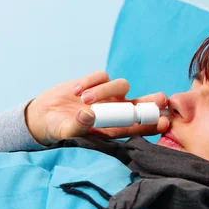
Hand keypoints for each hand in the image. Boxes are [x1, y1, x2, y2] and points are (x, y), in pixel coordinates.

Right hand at [25, 71, 169, 144]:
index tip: (164, 122)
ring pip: (121, 86)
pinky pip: (102, 76)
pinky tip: (76, 91)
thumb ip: (77, 126)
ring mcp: (105, 95)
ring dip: (105, 91)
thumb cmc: (59, 130)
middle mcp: (113, 111)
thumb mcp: (66, 132)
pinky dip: (91, 81)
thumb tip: (88, 114)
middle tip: (161, 99)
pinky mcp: (94, 82)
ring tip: (83, 100)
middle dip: (151, 101)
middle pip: (139, 104)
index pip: (137, 126)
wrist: (44, 117)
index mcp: (112, 128)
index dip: (152, 124)